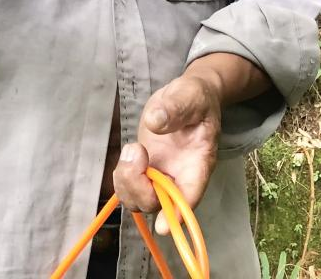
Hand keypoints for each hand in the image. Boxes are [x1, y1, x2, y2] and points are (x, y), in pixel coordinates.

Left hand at [112, 74, 221, 235]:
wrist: (187, 96)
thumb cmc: (196, 98)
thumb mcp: (191, 95)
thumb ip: (175, 108)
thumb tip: (154, 122)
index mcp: (198, 164)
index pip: (189, 196)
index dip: (176, 215)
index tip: (163, 226)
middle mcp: (179, 177)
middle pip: (157, 204)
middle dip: (140, 188)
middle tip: (136, 152)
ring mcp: (160, 175)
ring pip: (138, 199)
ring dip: (127, 181)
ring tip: (133, 148)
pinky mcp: (144, 169)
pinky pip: (128, 185)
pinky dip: (122, 174)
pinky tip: (130, 150)